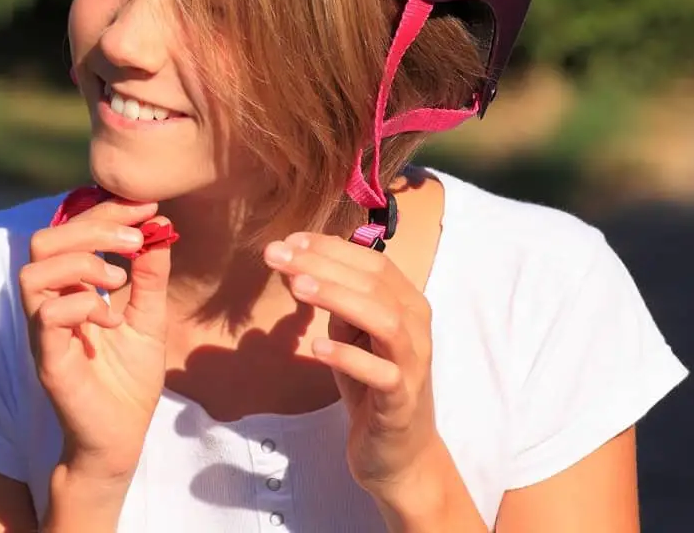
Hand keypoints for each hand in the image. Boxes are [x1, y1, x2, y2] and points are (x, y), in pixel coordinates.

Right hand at [22, 198, 172, 484]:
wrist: (121, 437)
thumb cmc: (129, 379)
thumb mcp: (150, 318)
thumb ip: (151, 276)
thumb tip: (160, 227)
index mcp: (72, 289)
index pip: (72, 231)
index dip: (106, 211)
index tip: (147, 208)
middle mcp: (51, 304)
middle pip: (43, 241)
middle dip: (91, 229)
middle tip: (134, 241)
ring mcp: (44, 331)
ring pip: (34, 272)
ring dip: (82, 265)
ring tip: (119, 281)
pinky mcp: (47, 359)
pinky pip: (47, 316)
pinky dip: (83, 306)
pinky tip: (111, 321)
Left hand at [264, 232, 440, 495]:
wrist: (398, 453)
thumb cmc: (370, 384)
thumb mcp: (350, 334)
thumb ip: (334, 300)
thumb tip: (294, 263)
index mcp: (407, 303)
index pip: (372, 262)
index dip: (330, 248)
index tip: (288, 241)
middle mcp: (416, 327)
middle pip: (374, 283)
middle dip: (323, 264)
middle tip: (277, 255)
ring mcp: (412, 363)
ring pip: (384, 320)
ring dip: (339, 298)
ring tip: (297, 288)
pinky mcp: (401, 400)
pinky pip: (381, 374)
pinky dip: (349, 356)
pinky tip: (317, 348)